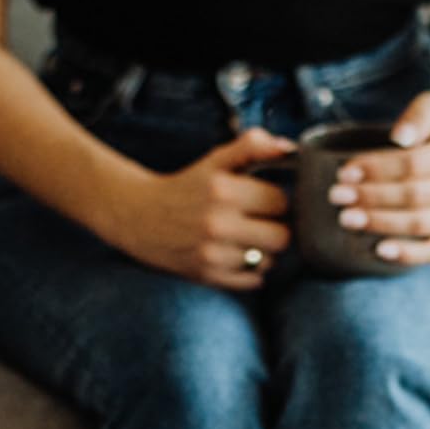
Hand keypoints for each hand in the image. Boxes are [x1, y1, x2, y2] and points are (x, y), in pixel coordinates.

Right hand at [101, 127, 293, 289]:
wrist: (142, 218)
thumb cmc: (187, 186)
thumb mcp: (215, 160)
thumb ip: (251, 147)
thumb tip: (287, 147)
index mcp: (222, 190)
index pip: (280, 201)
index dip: (275, 200)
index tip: (262, 199)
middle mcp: (218, 224)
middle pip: (281, 237)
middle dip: (274, 228)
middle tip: (258, 222)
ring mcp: (213, 254)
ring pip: (269, 261)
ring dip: (262, 251)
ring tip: (244, 239)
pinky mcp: (209, 276)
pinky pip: (253, 281)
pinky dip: (250, 271)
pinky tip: (234, 255)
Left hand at [331, 90, 429, 267]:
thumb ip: (419, 115)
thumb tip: (400, 137)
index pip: (415, 164)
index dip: (378, 169)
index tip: (345, 172)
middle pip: (416, 195)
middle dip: (372, 197)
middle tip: (337, 197)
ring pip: (423, 223)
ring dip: (382, 223)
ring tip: (348, 219)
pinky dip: (408, 253)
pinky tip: (379, 250)